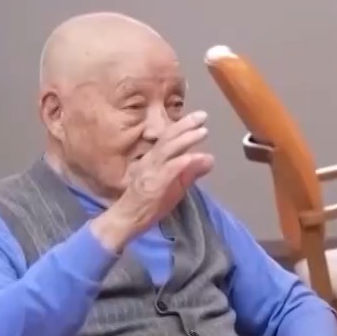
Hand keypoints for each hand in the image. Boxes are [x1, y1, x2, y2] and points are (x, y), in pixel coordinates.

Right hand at [95, 111, 213, 250]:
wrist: (127, 219)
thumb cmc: (148, 202)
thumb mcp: (173, 184)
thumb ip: (190, 172)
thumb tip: (209, 159)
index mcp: (153, 159)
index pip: (167, 138)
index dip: (183, 126)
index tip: (199, 118)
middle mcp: (150, 161)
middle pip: (167, 138)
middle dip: (185, 125)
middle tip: (203, 116)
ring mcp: (150, 172)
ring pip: (167, 150)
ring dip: (185, 140)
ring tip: (202, 132)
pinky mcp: (152, 185)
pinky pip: (166, 171)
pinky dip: (179, 163)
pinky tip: (191, 158)